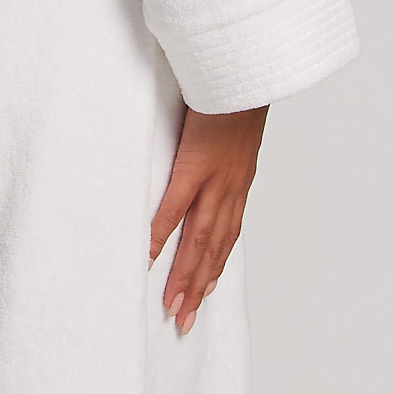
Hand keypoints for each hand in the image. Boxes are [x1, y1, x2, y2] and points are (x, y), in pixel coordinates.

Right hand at [148, 104, 267, 335]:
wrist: (245, 72)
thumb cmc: (232, 97)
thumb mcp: (230, 133)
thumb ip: (216, 155)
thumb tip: (200, 164)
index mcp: (237, 184)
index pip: (225, 237)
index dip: (212, 268)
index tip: (200, 295)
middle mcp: (229, 190)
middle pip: (212, 249)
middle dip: (197, 287)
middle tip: (182, 321)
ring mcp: (214, 180)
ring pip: (199, 240)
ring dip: (185, 276)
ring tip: (172, 305)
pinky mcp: (196, 164)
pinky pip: (175, 207)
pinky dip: (162, 234)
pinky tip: (148, 257)